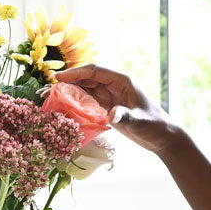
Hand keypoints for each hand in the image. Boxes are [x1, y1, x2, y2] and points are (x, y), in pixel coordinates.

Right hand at [58, 66, 176, 156]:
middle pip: (86, 79)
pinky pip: (88, 102)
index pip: (94, 72)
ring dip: (70, 93)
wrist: (162, 137)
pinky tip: (64, 109)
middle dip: (68, 82)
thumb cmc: (154, 126)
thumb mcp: (140, 121)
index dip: (75, 73)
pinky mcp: (108, 108)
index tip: (58, 78)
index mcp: (121, 81)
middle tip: (48, 89)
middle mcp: (114, 86)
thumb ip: (126, 116)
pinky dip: (76, 104)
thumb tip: (111, 115)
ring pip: (85, 90)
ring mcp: (110, 97)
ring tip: (52, 98)